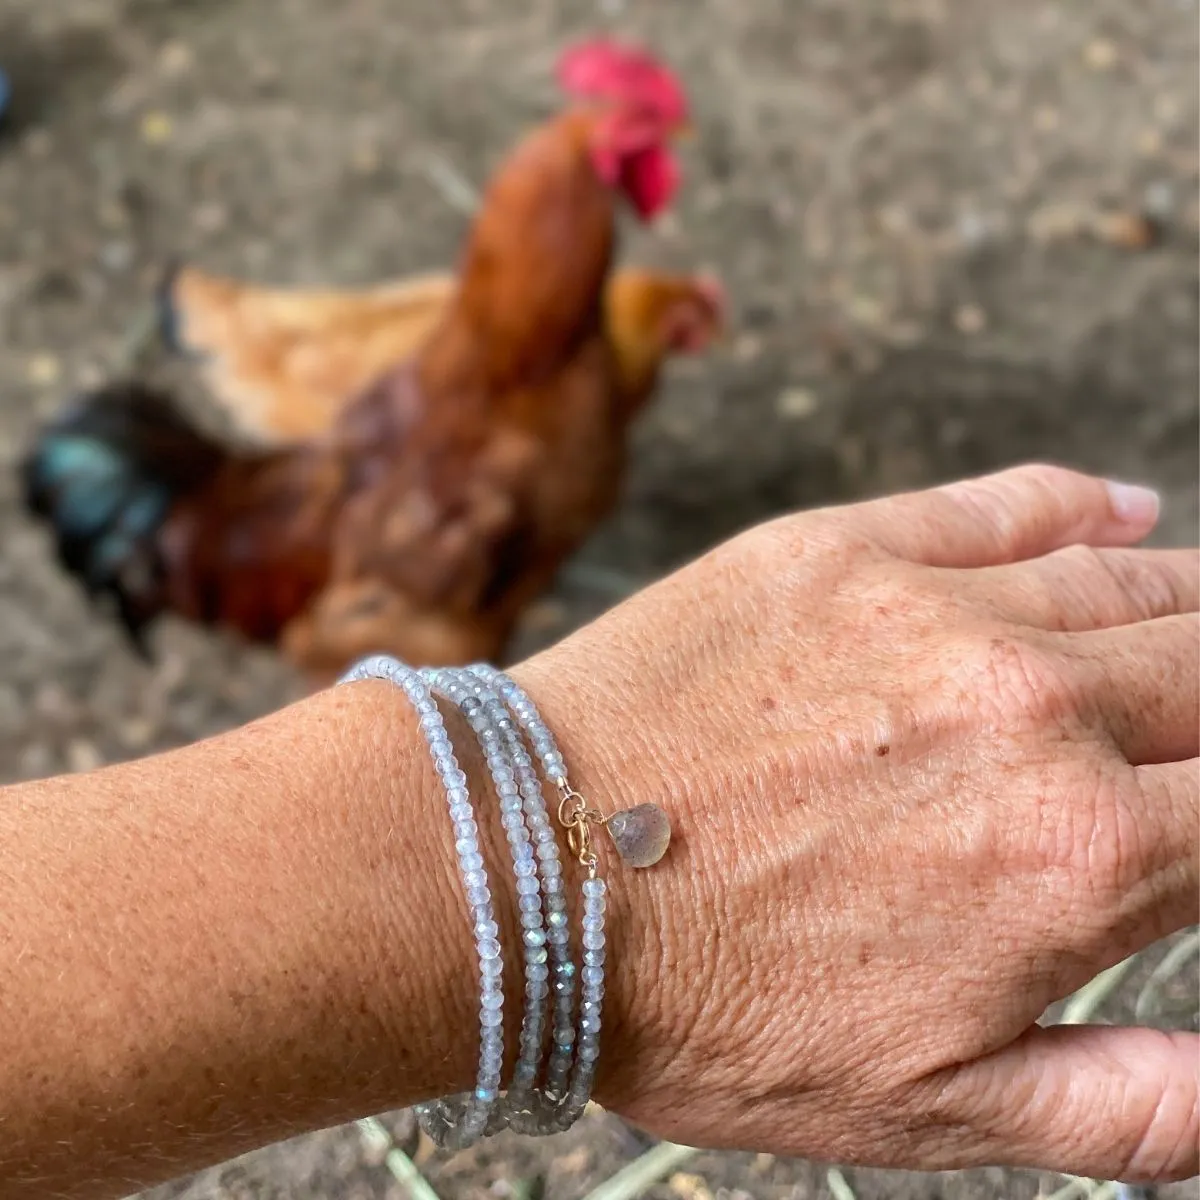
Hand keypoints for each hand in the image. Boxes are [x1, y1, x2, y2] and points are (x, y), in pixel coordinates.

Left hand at [517, 465, 1197, 1181]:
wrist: (524, 874)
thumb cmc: (703, 1000)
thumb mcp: (932, 1108)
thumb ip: (1132, 1107)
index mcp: (1078, 853)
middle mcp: (1030, 708)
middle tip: (1195, 726)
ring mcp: (931, 608)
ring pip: (1130, 577)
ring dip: (1185, 604)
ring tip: (1189, 627)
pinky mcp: (838, 548)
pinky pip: (1003, 503)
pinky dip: (1082, 504)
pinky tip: (1122, 508)